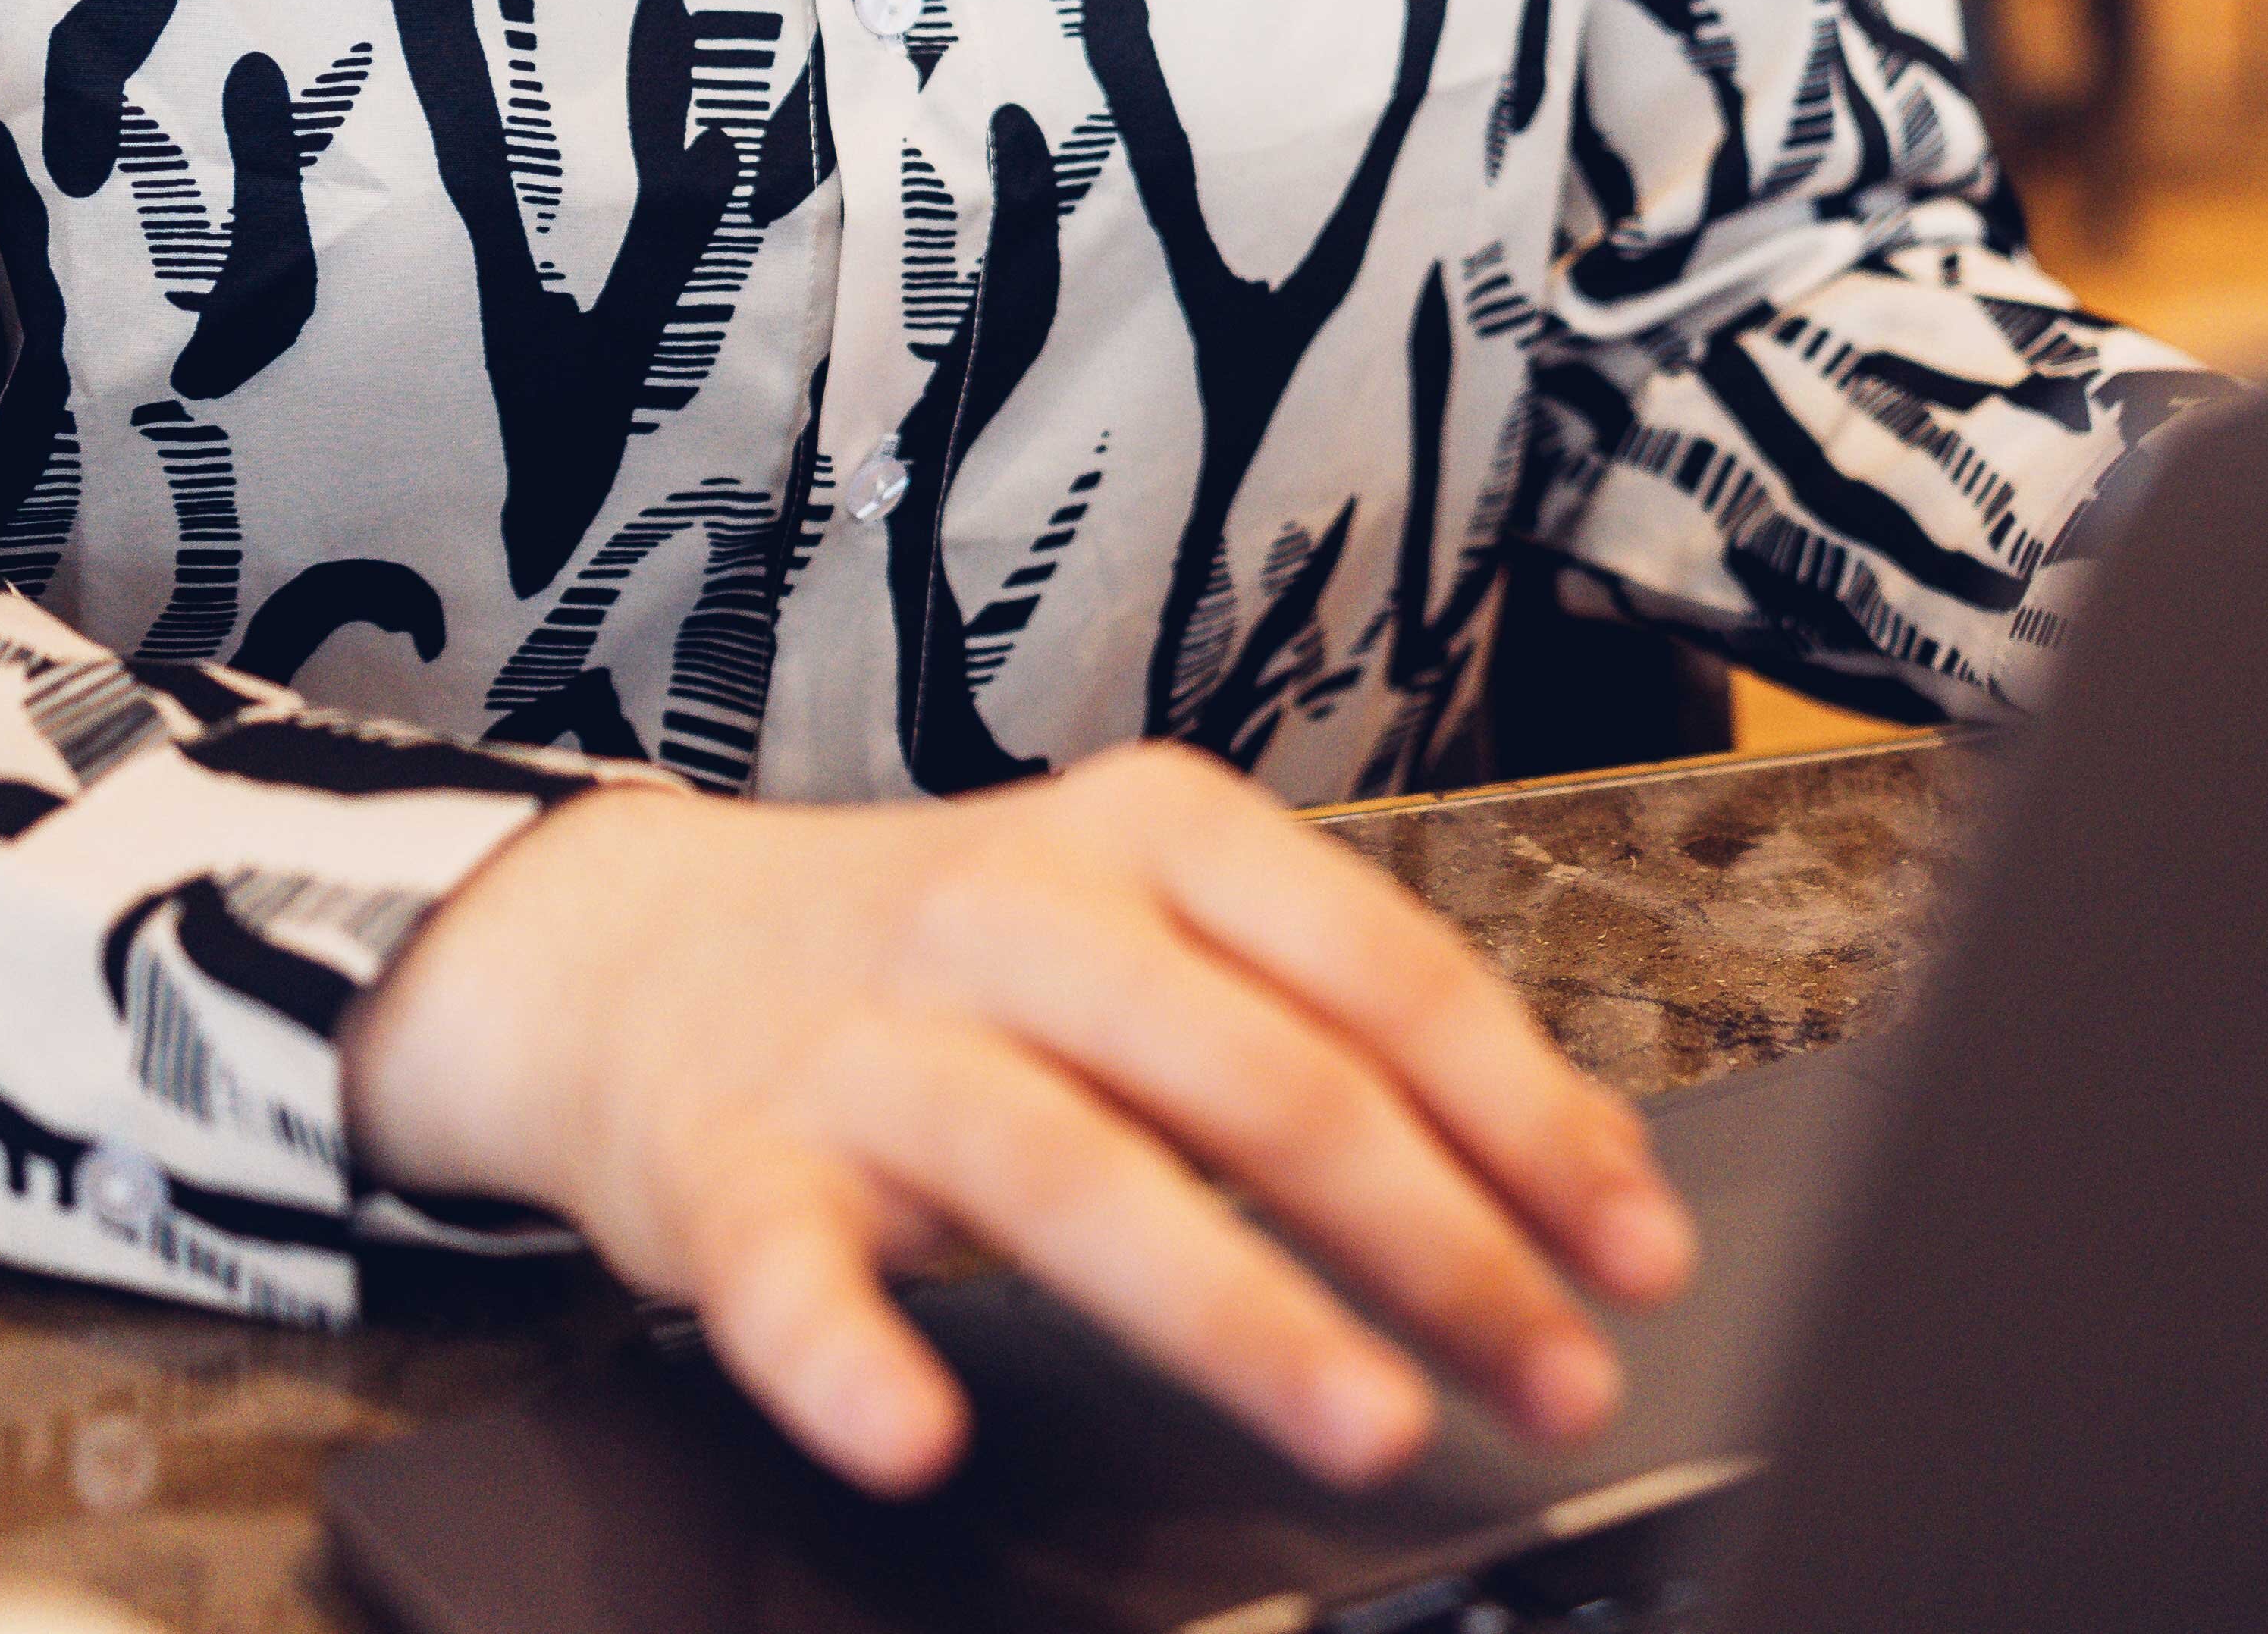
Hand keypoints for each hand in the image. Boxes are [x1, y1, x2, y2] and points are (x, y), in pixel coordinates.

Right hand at [341, 748, 1697, 1496]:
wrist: (633, 949)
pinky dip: (852, 1356)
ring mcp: (871, 1042)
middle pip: (1264, 1079)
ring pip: (1073, 1173)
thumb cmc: (951, 960)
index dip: (1528, 1119)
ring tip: (1365, 1421)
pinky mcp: (728, 1167)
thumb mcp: (1155, 932)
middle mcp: (1022, 914)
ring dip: (1235, 1310)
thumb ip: (1333, 1026)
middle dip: (1436, 1244)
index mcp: (1158, 837)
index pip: (1386, 977)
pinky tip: (919, 1430)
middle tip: (1552, 1374)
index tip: (1633, 1248)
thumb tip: (1569, 1173)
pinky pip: (793, 1271)